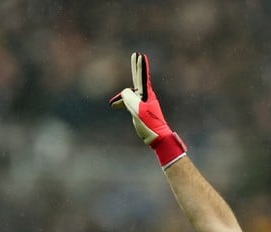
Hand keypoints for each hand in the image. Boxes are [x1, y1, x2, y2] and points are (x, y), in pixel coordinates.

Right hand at [109, 53, 186, 169]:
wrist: (158, 138)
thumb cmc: (149, 124)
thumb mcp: (138, 110)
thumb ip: (130, 98)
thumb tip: (125, 91)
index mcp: (146, 95)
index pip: (142, 77)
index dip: (140, 66)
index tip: (140, 55)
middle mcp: (146, 96)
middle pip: (139, 79)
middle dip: (136, 68)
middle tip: (136, 55)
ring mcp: (144, 103)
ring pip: (131, 93)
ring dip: (122, 96)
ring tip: (113, 104)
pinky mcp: (142, 110)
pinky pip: (130, 101)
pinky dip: (123, 102)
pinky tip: (116, 106)